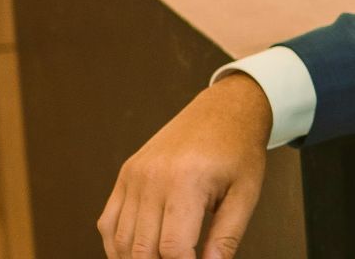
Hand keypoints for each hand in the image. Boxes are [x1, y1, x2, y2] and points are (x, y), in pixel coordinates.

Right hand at [98, 73, 272, 258]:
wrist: (224, 109)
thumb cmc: (239, 150)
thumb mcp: (245, 194)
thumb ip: (227, 236)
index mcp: (187, 182)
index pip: (173, 248)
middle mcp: (153, 178)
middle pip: (142, 249)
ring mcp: (135, 175)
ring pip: (120, 239)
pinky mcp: (126, 173)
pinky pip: (108, 221)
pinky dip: (116, 245)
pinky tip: (136, 254)